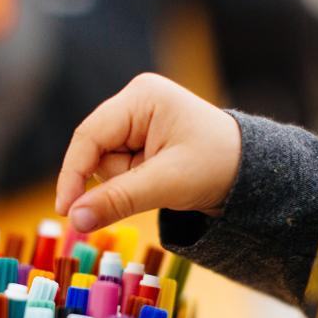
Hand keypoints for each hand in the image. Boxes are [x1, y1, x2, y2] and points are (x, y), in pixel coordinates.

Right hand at [55, 73, 240, 231]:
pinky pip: (119, 171)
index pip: (89, 136)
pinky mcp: (140, 142)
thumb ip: (118, 200)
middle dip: (116, 180)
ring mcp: (137, 122)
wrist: (251, 175)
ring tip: (165, 182)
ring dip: (127, 185)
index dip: (73, 175)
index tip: (65, 211)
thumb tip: (75, 221)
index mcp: (141, 97)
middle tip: (152, 190)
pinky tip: (160, 181)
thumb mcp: (167, 184)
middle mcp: (134, 103)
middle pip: (95, 152)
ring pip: (105, 166)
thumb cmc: (218, 168)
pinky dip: (133, 185)